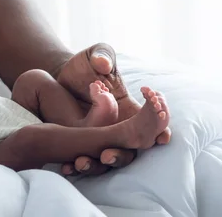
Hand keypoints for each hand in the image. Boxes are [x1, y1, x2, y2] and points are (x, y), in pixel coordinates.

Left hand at [55, 43, 171, 175]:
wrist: (63, 71)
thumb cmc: (88, 62)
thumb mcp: (97, 53)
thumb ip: (103, 55)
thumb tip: (102, 65)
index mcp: (129, 108)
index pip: (152, 125)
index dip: (158, 131)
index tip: (158, 137)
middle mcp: (117, 126)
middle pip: (127, 150)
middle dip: (119, 156)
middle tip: (106, 155)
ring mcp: (98, 134)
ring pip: (102, 158)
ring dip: (94, 165)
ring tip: (80, 162)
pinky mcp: (79, 138)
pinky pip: (81, 157)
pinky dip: (74, 164)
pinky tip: (65, 168)